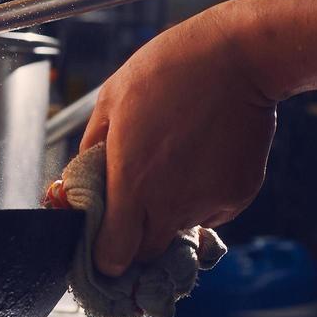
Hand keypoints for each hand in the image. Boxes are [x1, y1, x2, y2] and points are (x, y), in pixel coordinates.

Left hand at [80, 2, 277, 276]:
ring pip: (179, 233)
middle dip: (135, 243)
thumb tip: (78, 181)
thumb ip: (91, 151)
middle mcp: (170, 202)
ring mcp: (208, 202)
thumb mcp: (109, 103)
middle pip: (147, 256)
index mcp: (131, 181)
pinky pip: (211, 215)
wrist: (237, 59)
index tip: (102, 247)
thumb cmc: (168, 72)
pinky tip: (198, 162)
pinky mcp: (238, 196)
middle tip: (131, 214)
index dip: (105, 257)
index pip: (114, 255)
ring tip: (170, 169)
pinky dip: (200, 201)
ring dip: (168, 217)